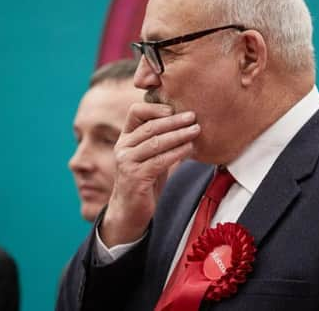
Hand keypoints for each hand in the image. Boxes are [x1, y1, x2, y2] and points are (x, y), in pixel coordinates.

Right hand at [100, 103, 200, 246]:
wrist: (129, 211)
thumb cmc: (145, 180)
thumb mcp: (151, 156)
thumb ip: (161, 139)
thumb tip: (187, 122)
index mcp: (125, 138)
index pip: (135, 112)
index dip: (155, 107)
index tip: (176, 107)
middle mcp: (123, 147)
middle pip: (149, 126)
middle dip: (174, 120)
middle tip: (193, 116)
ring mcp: (127, 162)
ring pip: (155, 142)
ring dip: (178, 135)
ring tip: (196, 130)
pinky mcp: (135, 177)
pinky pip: (159, 161)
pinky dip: (176, 153)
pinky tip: (190, 149)